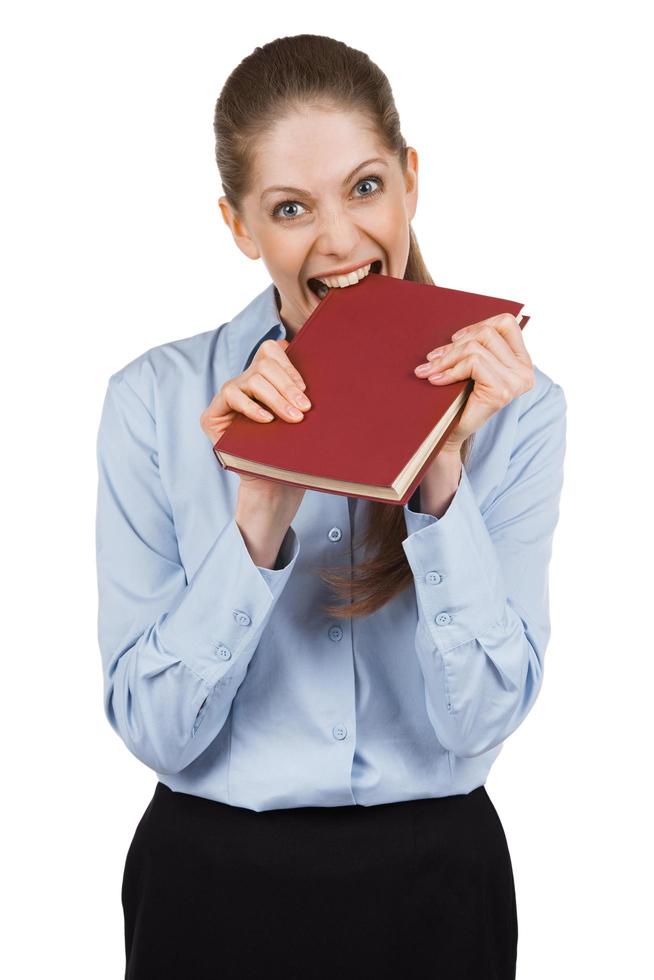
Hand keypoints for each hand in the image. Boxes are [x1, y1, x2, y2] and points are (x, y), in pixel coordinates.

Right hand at [200, 337, 309, 514]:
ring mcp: (226, 396)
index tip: (305, 389)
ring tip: (293, 417)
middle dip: (287, 386)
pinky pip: (232, 396)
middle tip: (304, 408)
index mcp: (263, 377)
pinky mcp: (212, 414)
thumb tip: (325, 374)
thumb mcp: (297, 417)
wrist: (270, 482)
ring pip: (252, 380)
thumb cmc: (287, 448)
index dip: (288, 366)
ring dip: (276, 399)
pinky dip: (253, 408)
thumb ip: (302, 395)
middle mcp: (243, 382)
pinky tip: (268, 420)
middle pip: (264, 365)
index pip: (270, 351)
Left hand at [414, 312, 534, 452]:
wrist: (450, 434)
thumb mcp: (471, 366)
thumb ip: (475, 346)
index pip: (506, 323)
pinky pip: (472, 364)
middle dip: (454, 345)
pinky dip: (449, 370)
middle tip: (432, 359)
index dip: (478, 325)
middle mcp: (526, 371)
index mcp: (522, 361)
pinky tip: (435, 380)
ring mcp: (516, 382)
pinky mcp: (502, 391)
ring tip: (429, 370)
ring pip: (476, 348)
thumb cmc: (459, 399)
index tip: (454, 339)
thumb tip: (454, 323)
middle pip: (487, 333)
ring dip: (447, 358)